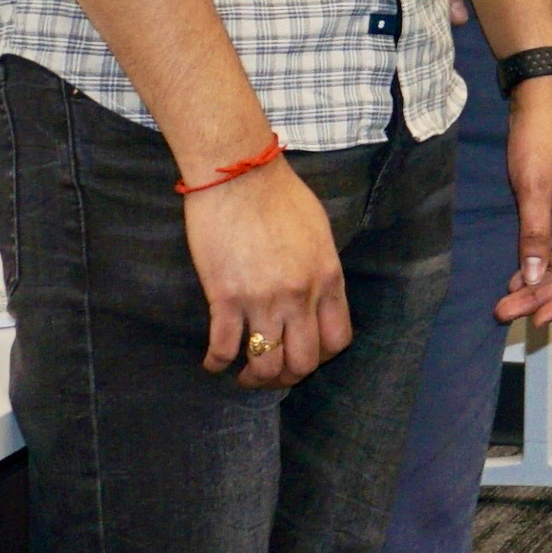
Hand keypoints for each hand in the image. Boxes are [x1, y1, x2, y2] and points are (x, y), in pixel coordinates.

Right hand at [186, 161, 350, 388]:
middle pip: (303, 362)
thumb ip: (321, 268)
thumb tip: (316, 294)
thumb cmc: (278, 195)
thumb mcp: (318, 232)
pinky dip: (217, 363)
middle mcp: (300, 296)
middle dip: (288, 377)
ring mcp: (263, 300)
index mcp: (328, 278)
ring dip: (254, 378)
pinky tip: (213, 362)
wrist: (240, 175)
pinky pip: (223, 348)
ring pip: (265, 365)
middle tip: (272, 373)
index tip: (304, 355)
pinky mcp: (225, 298)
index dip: (321, 356)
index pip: (337, 339)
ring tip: (243, 373)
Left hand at [493, 80, 551, 332]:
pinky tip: (513, 279)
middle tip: (504, 314)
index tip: (537, 319)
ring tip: (503, 305)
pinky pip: (546, 250)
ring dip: (534, 286)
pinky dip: (532, 267)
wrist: (540, 105)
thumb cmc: (542, 142)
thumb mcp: (534, 188)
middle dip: (540, 297)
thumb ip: (535, 234)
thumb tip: (534, 278)